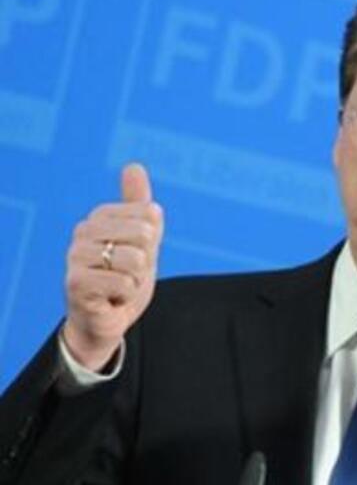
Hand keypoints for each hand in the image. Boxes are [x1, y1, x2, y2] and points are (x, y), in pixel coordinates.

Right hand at [62, 164, 163, 371]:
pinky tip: (111, 299)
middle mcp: (83, 231)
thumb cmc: (124, 277)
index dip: (153, 242)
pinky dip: (126, 295)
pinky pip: (125, 283)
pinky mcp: (76, 282)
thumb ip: (140, 206)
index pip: (150, 216)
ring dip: (136, 281)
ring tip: (119, 286)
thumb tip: (133, 166)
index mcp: (101, 216)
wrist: (107, 318)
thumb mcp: (142, 241)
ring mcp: (76, 256)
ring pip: (135, 260)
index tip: (135, 254)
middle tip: (128, 274)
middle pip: (144, 235)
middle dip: (146, 262)